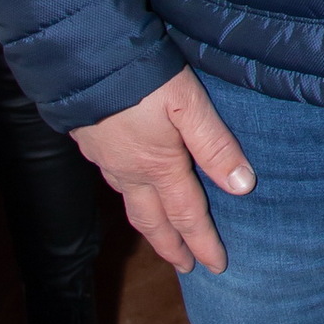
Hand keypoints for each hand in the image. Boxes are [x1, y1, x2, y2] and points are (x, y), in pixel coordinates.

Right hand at [72, 68, 253, 275]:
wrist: (80, 57)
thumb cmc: (141, 75)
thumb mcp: (189, 104)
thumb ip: (215, 144)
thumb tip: (242, 186)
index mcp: (158, 166)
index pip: (187, 215)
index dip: (203, 242)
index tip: (216, 266)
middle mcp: (128, 171)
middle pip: (152, 220)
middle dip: (171, 246)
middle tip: (186, 266)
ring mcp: (105, 158)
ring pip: (130, 203)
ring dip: (149, 224)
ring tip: (161, 234)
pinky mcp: (88, 142)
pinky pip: (113, 181)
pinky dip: (128, 196)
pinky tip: (131, 186)